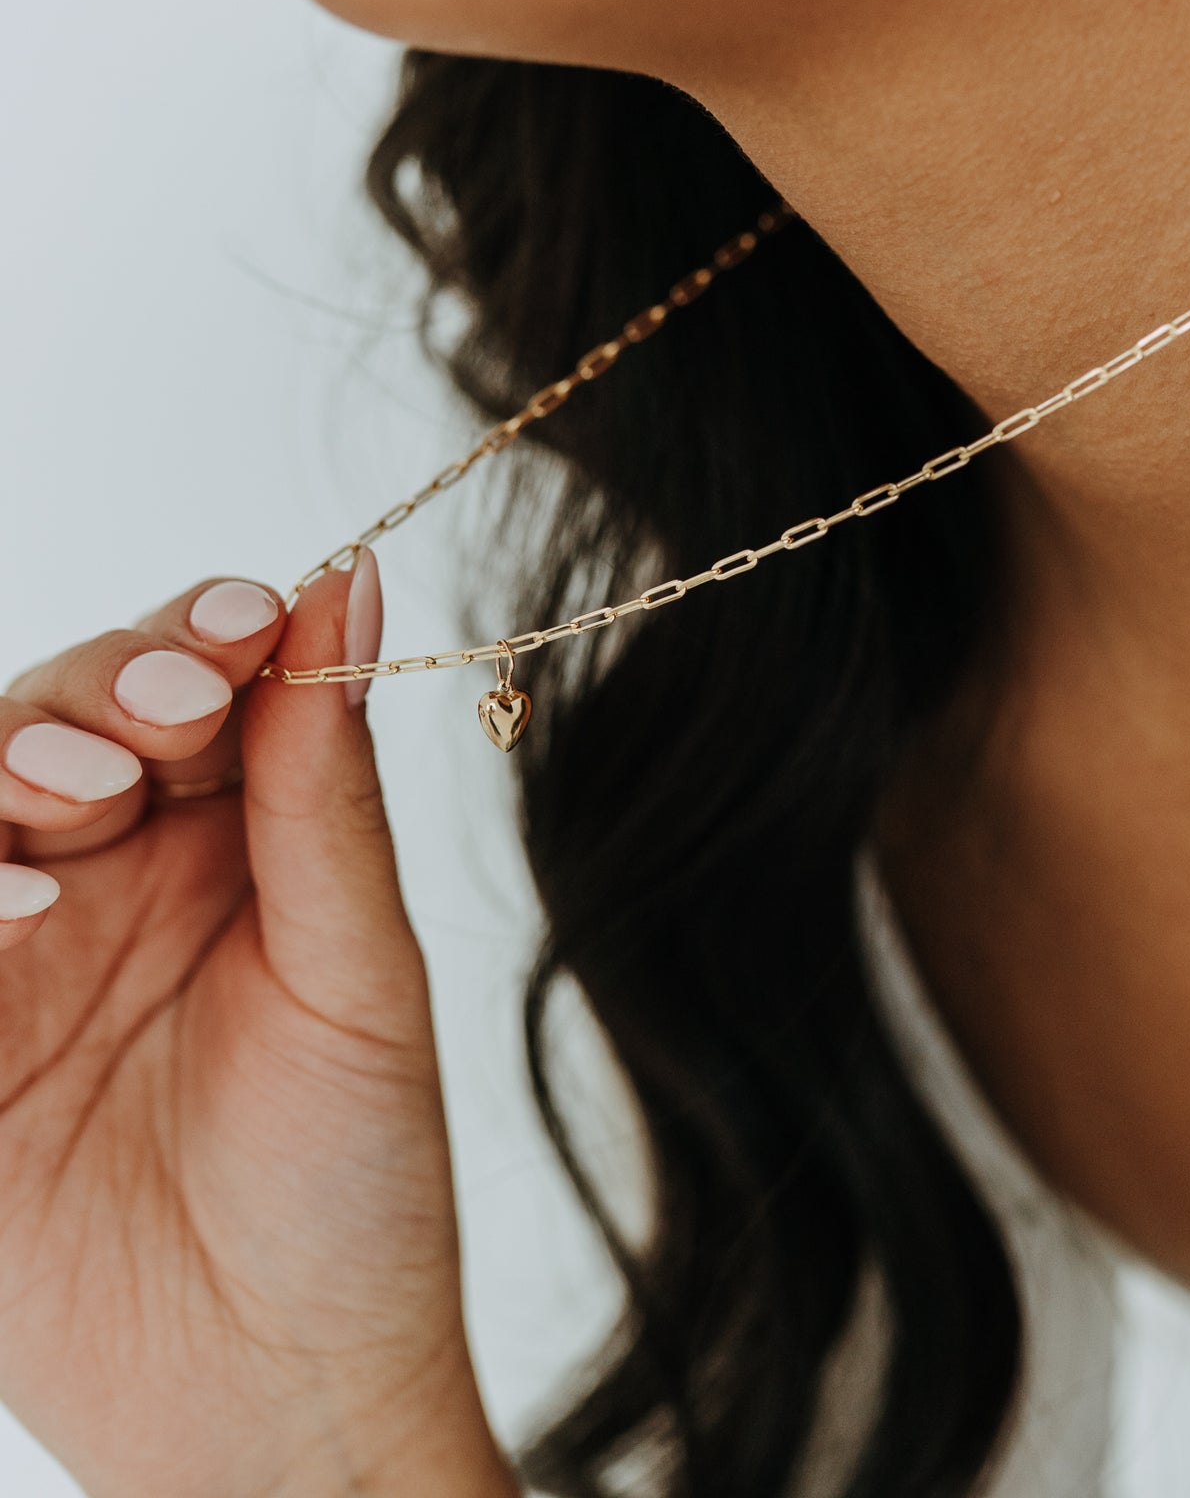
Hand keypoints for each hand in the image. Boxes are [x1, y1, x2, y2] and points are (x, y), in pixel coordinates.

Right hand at [0, 563, 514, 1497]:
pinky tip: (18, 899)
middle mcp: (115, 875)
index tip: (247, 618)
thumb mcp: (360, 975)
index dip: (206, 634)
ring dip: (16, 762)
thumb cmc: (356, 1188)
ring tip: (81, 787)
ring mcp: (19, 953)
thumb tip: (354, 582)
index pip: (194, 684)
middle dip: (106, 686)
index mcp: (230, 839)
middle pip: (65, 715)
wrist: (286, 1401)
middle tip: (167, 705)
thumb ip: (327, 788)